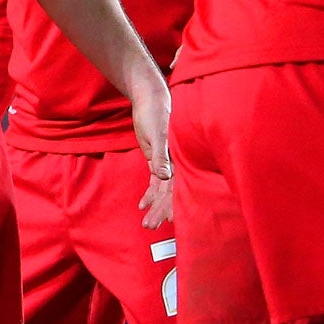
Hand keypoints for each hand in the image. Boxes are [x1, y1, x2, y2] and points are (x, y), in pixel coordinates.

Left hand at [129, 73, 171, 227]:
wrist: (150, 98)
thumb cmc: (156, 112)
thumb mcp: (157, 133)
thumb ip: (162, 155)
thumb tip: (166, 176)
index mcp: (179, 157)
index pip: (178, 186)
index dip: (174, 204)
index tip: (170, 219)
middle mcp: (176, 162)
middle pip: (170, 192)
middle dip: (161, 209)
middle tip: (151, 225)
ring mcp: (167, 162)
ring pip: (162, 189)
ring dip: (155, 205)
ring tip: (147, 222)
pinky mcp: (157, 159)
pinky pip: (156, 181)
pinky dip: (150, 193)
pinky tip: (143, 204)